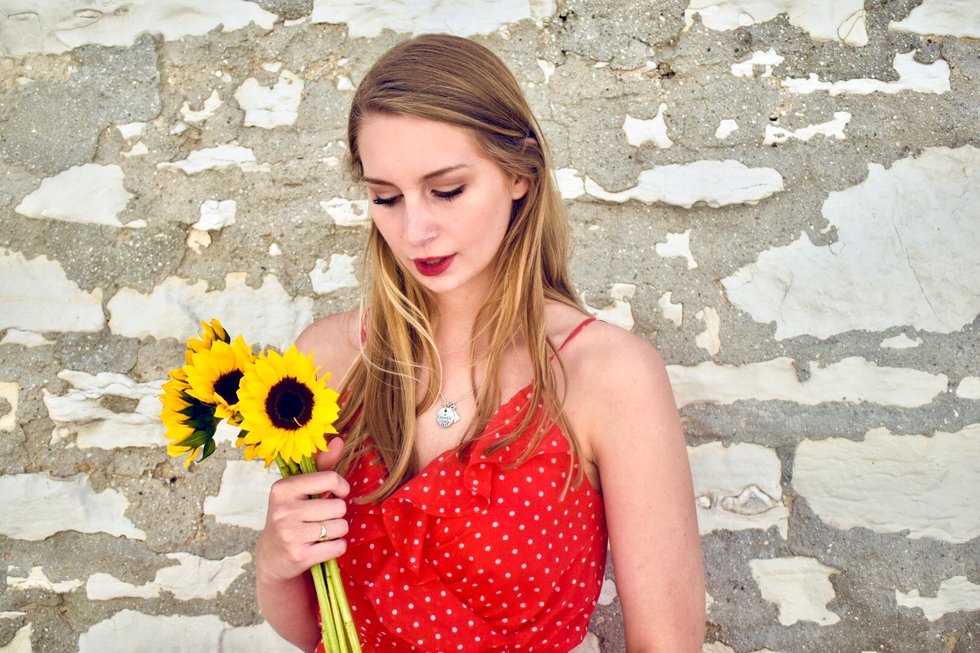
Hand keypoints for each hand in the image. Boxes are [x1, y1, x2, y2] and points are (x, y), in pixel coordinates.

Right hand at [255, 437, 350, 583]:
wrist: (272, 555)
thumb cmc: (292, 514)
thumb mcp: (301, 489)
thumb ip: (322, 465)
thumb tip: (337, 440)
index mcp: (283, 488)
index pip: (330, 479)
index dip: (341, 487)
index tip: (338, 492)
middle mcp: (284, 510)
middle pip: (338, 506)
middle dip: (337, 513)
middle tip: (323, 518)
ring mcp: (290, 535)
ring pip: (340, 527)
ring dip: (338, 531)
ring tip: (323, 531)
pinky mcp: (299, 556)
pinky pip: (338, 547)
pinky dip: (337, 547)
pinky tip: (323, 546)